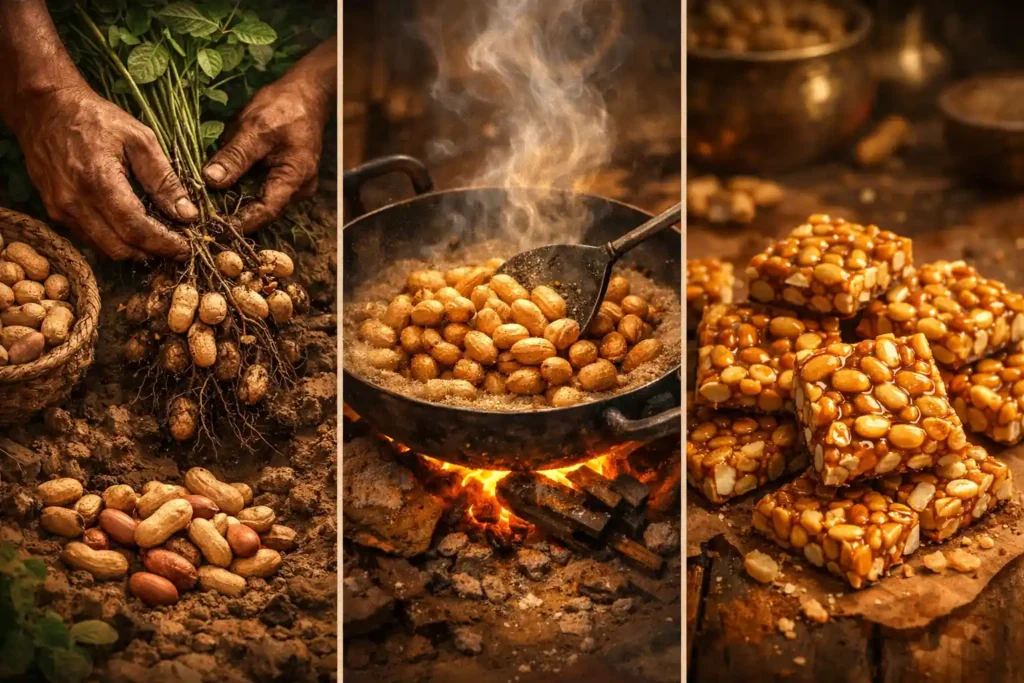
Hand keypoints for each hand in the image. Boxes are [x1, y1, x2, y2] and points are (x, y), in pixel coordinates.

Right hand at [16, 86, 193, 260]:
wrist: (44, 109)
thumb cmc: (95, 118)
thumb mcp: (140, 139)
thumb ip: (164, 179)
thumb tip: (187, 214)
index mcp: (98, 181)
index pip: (135, 229)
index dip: (164, 244)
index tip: (186, 248)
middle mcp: (74, 202)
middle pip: (119, 247)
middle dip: (152, 252)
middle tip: (176, 247)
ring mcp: (60, 209)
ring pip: (103, 248)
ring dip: (133, 251)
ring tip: (157, 241)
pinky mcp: (53, 211)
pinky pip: (88, 238)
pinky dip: (113, 241)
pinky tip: (132, 231)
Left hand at [203, 39, 334, 233]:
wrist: (305, 95)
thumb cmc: (284, 108)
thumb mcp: (255, 128)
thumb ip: (235, 156)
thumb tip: (211, 180)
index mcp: (295, 177)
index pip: (266, 211)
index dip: (239, 222)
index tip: (212, 225)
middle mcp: (298, 189)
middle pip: (262, 210)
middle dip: (233, 211)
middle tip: (200, 213)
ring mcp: (293, 185)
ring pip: (260, 200)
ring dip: (235, 199)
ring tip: (205, 200)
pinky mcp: (284, 178)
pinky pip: (261, 189)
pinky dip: (241, 188)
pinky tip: (220, 184)